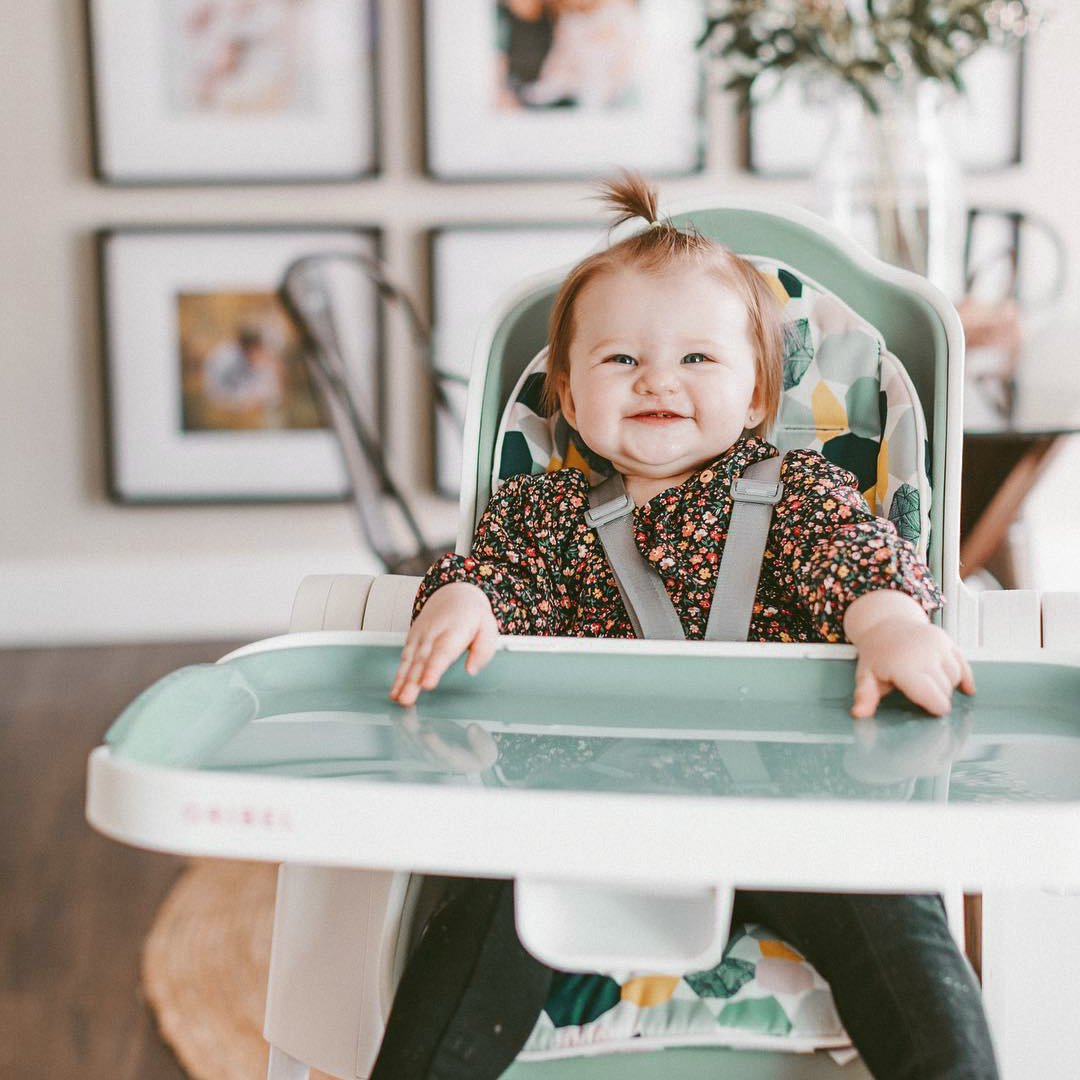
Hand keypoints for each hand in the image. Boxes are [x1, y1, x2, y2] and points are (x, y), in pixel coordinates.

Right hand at [390, 583, 498, 705]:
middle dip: (412, 681)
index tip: (427, 684)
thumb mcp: (488, 628)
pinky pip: (404, 658)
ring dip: (401, 680)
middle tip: (407, 699)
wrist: (454, 594)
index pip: (442, 652)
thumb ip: (482, 651)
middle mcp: (433, 633)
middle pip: (421, 659)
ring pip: (409, 660)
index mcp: (454, 630)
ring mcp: (420, 636)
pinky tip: (395, 691)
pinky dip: (398, 675)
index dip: (433, 669)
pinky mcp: (412, 639)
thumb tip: (471, 670)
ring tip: (397, 698)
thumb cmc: (472, 615)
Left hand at [843, 591, 974, 718]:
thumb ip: (865, 696)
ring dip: (948, 685)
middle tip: (922, 694)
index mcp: (904, 667)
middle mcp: (924, 654)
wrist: (885, 623)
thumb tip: (859, 714)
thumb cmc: (876, 655)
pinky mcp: (946, 639)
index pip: (933, 697)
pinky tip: (966, 689)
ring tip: (929, 682)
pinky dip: (965, 677)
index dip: (935, 708)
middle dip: (938, 697)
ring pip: (956, 676)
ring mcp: (937, 645)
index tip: (931, 713)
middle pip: (945, 689)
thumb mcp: (866, 676)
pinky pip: (963, 663)